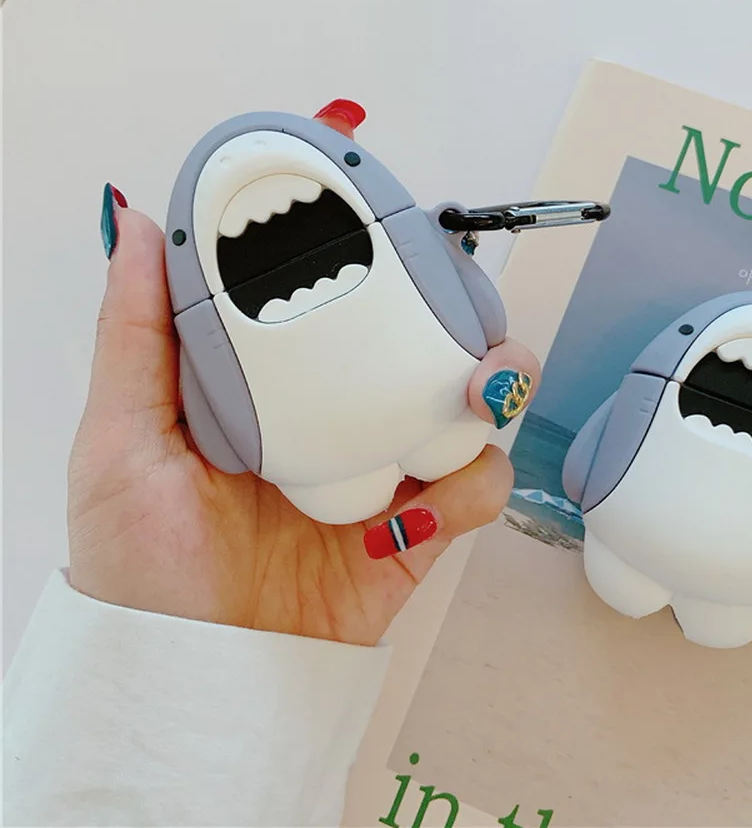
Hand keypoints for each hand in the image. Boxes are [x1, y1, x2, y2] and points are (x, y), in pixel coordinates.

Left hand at [68, 189, 539, 646]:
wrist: (192, 680)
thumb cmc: (141, 564)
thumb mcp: (120, 439)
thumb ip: (133, 334)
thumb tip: (133, 223)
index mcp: (282, 385)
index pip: (344, 301)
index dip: (378, 252)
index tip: (393, 210)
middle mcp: (342, 417)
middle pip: (427, 341)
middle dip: (463, 313)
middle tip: (461, 310)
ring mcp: (386, 472)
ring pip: (470, 404)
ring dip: (493, 386)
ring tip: (475, 393)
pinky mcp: (418, 532)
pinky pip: (473, 491)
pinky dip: (469, 487)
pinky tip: (420, 509)